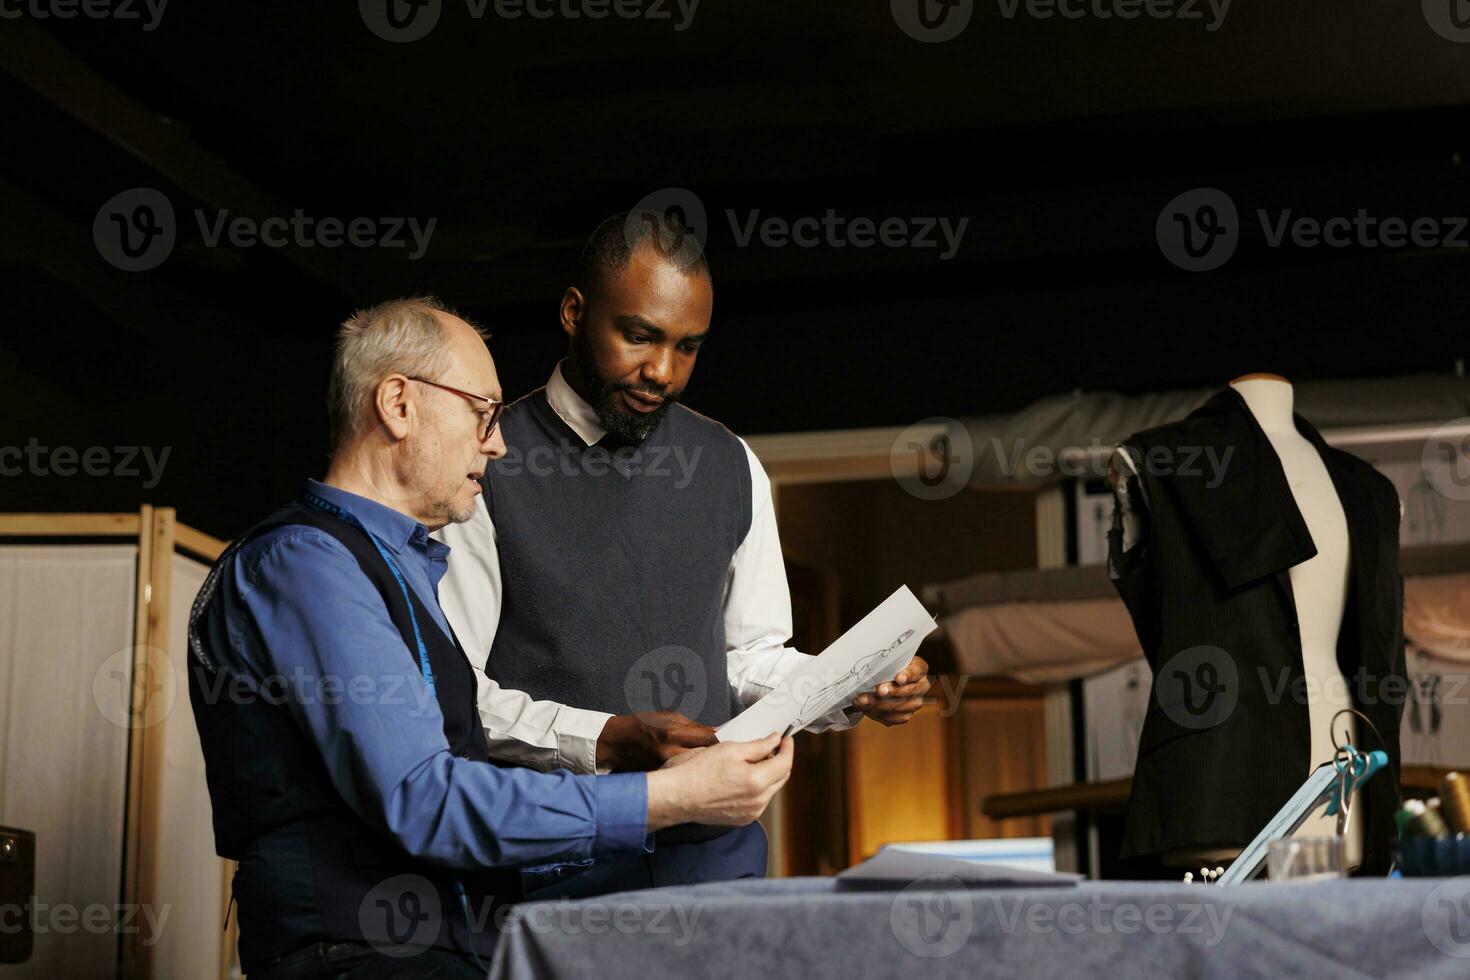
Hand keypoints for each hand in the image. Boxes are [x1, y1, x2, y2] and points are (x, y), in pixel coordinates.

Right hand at [596, 711, 717, 771]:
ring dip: (703, 768)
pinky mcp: (660, 779)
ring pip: (695, 771)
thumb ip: (691, 725)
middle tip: (721, 757)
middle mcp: (669, 752)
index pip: (707, 738)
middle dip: (714, 757)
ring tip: (707, 767)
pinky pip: (682, 779)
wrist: (617, 743)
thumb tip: (714, 731)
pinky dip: (690, 777)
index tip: (727, 742)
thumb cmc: (642, 725)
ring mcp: (664, 768)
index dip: (719, 741)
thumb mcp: (667, 716)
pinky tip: (693, 775)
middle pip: (704, 758)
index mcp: (672, 732)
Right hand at [646, 734, 793, 828]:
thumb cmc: (697, 771)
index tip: (785, 739)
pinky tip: (744, 777)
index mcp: (756, 781)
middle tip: (773, 746)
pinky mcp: (742, 820)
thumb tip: (774, 740)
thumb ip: (757, 746)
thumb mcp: (729, 749)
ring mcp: (751, 813)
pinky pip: (759, 801)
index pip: (784, 763)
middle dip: (780, 760)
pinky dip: (758, 788)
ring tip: (755, 760)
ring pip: (771, 790)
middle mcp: (758, 801)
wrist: (677, 796)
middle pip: (781, 778)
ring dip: (769, 774)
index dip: (787, 748)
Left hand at [852, 655, 929, 725]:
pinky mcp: (904, 716)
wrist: (883, 679)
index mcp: (919, 669)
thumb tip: (874, 671)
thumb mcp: (888, 660)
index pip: (916, 671)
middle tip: (879, 690)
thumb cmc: (887, 667)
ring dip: (879, 704)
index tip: (899, 679)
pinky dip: (876, 712)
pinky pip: (891, 718)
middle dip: (892, 692)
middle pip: (909, 691)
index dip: (908, 675)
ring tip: (864, 700)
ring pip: (899, 707)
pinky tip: (865, 706)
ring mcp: (914, 703)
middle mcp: (921, 687)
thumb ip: (885, 664)